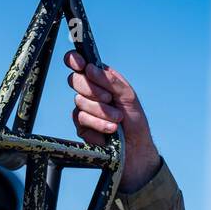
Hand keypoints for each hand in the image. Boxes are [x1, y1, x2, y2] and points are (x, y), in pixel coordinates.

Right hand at [63, 50, 160, 191]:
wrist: (136, 149)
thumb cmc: (135, 121)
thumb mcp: (128, 96)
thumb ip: (111, 80)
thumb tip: (90, 68)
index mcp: (100, 80)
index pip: (80, 64)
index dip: (74, 60)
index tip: (80, 64)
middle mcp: (89, 92)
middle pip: (75, 80)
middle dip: (93, 90)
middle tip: (109, 99)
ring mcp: (83, 109)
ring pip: (80, 101)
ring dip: (102, 111)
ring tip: (117, 119)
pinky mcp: (81, 126)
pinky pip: (82, 119)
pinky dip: (99, 124)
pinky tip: (111, 130)